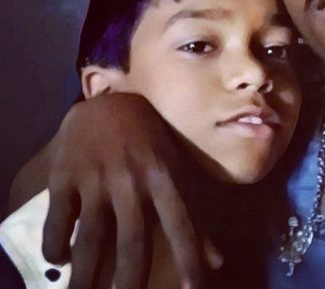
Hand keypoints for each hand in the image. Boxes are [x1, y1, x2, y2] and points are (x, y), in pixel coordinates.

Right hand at [41, 93, 220, 288]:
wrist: (108, 104)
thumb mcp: (177, 171)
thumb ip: (195, 216)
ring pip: (91, 237)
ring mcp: (96, 178)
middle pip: (133, 240)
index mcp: (164, 177)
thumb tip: (218, 260)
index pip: (180, 223)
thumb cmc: (150, 141)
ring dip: (86, 275)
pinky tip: (57, 260)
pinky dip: (55, 243)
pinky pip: (59, 218)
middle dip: (131, 279)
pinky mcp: (65, 177)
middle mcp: (132, 181)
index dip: (188, 256)